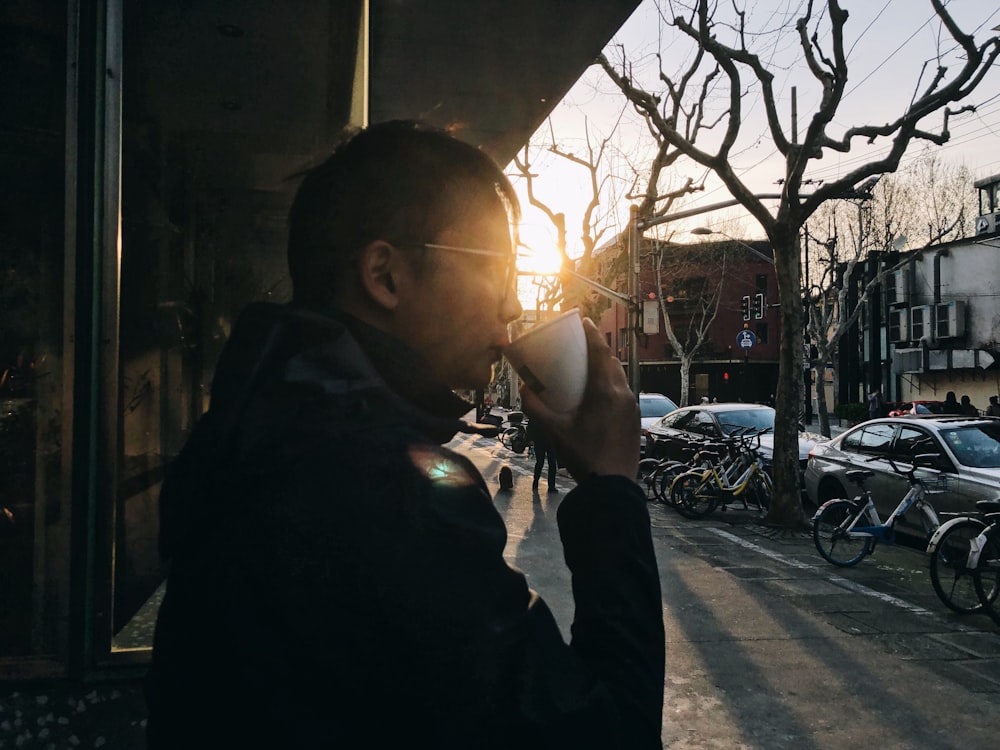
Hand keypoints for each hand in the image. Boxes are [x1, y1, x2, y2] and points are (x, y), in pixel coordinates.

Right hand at [519, 318, 638, 481]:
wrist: (613, 486)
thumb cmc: (584, 457)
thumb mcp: (555, 432)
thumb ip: (536, 408)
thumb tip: (523, 389)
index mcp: (605, 392)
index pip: (600, 353)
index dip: (592, 334)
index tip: (584, 320)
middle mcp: (623, 394)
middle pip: (612, 363)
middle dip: (598, 350)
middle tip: (582, 345)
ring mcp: (632, 408)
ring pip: (620, 378)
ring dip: (606, 369)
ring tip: (590, 369)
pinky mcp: (635, 420)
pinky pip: (624, 394)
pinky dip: (612, 386)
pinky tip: (601, 396)